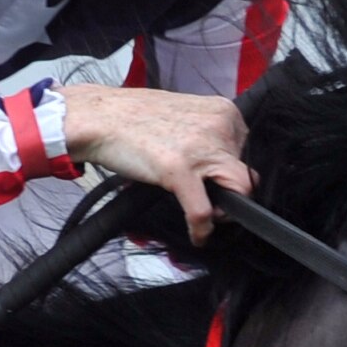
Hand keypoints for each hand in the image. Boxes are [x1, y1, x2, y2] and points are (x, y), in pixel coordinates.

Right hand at [57, 83, 253, 241]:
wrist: (100, 118)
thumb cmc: (136, 120)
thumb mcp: (186, 118)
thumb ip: (210, 136)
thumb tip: (227, 168)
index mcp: (224, 111)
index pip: (247, 151)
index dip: (231, 172)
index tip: (215, 183)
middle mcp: (219, 126)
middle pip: (246, 174)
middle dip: (232, 194)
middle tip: (210, 201)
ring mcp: (200, 148)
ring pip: (238, 191)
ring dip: (223, 212)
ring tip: (205, 217)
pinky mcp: (180, 170)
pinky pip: (203, 211)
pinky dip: (201, 229)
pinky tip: (196, 235)